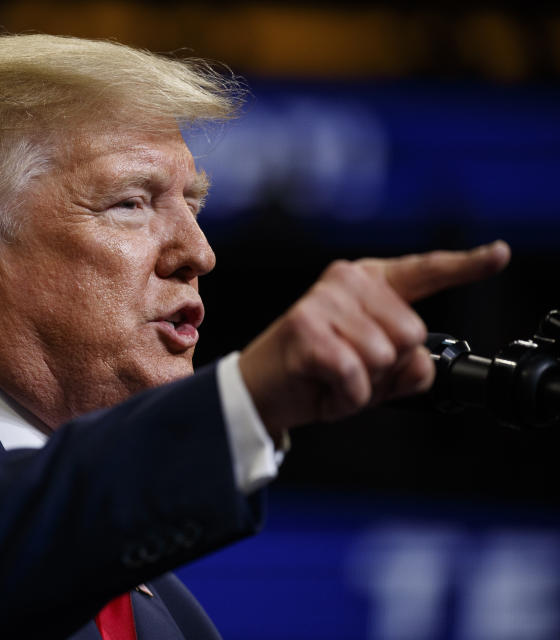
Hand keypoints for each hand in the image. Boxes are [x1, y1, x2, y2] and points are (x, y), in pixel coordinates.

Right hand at [238, 241, 510, 436]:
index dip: (466, 266)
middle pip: (411, 334)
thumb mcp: (376, 372)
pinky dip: (345, 397)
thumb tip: (415, 360)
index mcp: (367, 283)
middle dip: (388, 369)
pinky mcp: (306, 329)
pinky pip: (355, 375)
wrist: (261, 392)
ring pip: (385, 357)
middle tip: (350, 371)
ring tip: (333, 379)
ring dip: (364, 386)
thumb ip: (410, 364)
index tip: (498, 255)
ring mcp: (323, 302)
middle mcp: (346, 282)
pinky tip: (323, 387)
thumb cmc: (317, 374)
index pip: (424, 272)